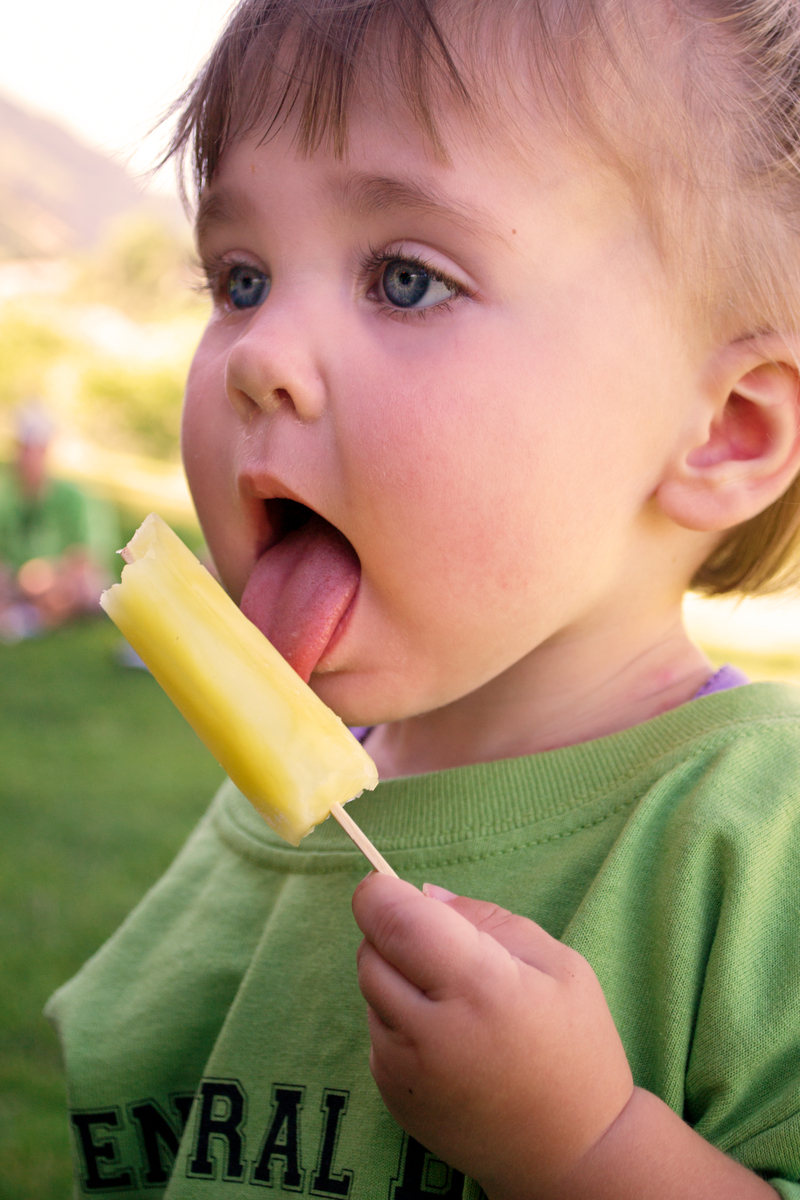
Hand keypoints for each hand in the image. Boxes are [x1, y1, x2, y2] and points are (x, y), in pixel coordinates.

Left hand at [352, 874, 633, 1199]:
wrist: (570, 1153)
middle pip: (371, 950)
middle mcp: (431, 1031)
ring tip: (452, 998)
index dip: (380, 893)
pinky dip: (397, 1017)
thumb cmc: (576, 1047)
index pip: (395, 922)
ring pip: (370, 988)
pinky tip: (446, 1037)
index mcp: (479, 987)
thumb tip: (422, 895)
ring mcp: (404, 1070)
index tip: (389, 883)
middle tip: (441, 946)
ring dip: (396, 976)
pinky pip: (376, 1029)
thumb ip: (486, 918)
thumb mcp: (558, 964)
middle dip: (392, 932)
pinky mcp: (390, 1095)